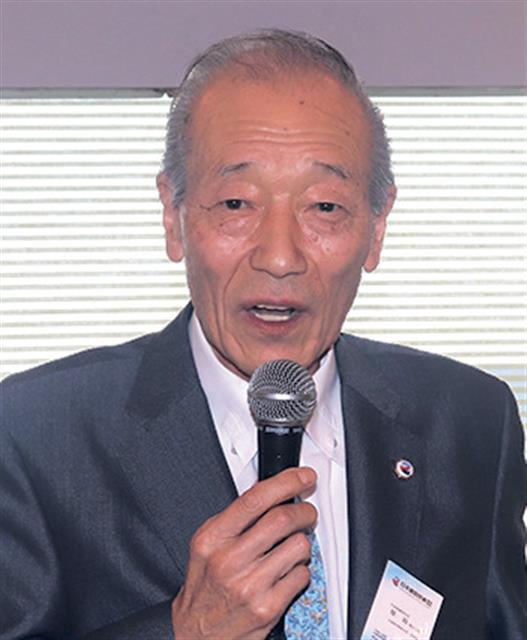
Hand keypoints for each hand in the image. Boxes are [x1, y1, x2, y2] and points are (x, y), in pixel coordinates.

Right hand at [171, 467, 316, 638]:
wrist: (196, 635)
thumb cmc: (205, 587)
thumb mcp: (208, 545)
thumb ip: (235, 518)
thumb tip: (272, 492)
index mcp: (213, 538)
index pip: (254, 499)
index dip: (285, 482)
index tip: (302, 477)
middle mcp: (229, 560)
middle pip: (282, 519)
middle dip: (304, 511)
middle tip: (307, 512)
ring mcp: (250, 585)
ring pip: (298, 545)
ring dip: (303, 542)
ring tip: (292, 548)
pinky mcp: (268, 607)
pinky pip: (302, 575)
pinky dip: (301, 570)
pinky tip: (287, 572)